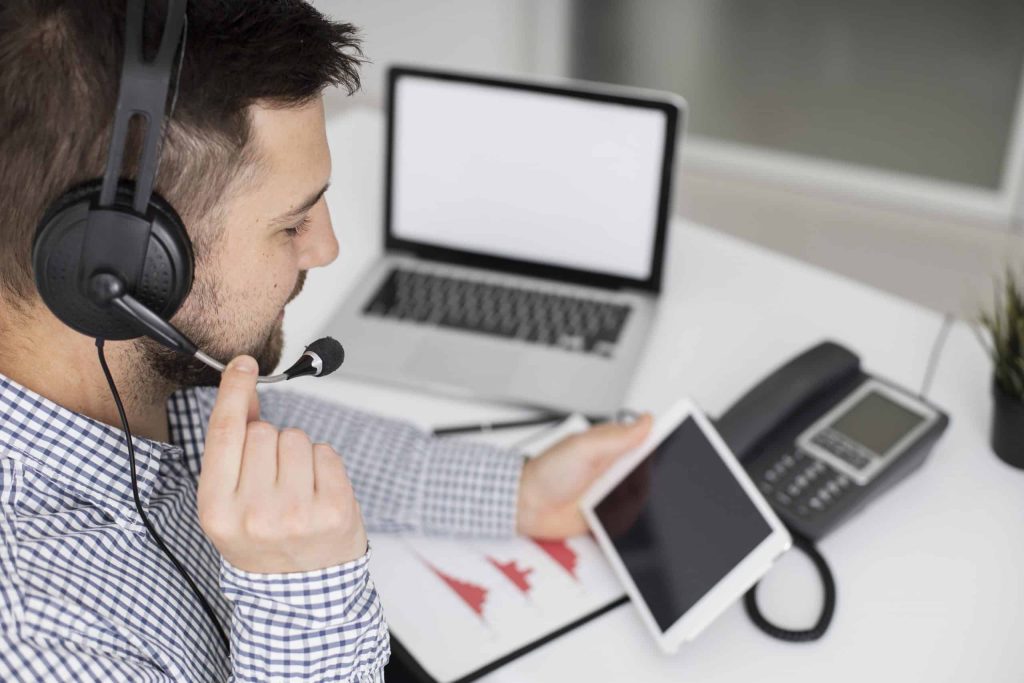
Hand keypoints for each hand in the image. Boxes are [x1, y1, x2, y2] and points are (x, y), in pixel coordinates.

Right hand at [196, 355, 367, 572]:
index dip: (234, 391)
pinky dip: (323, 465)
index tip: (244, 364)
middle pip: (265, 430)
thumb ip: (233, 450)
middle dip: (270, 443)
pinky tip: (317, 493)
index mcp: (216, 509)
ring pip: (297, 438)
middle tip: (273, 480)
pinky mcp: (333, 510)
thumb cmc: (262, 544)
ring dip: (298, 455)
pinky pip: (326, 452)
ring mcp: (296, 512)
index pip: (225, 433)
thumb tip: (244, 391)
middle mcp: (254, 512)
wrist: (299, 594)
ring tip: (295, 491)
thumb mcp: (231, 504)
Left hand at [516, 414, 652, 538]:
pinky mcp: (608, 512)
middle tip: (628, 482)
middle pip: (651, 471)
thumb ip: (617, 436)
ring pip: (644, 495)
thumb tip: (647, 419)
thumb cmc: (547, 473)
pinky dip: (627, 517)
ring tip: (612, 498)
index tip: (676, 444)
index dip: (663, 440)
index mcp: (611, 444)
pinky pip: (631, 517)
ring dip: (636, 500)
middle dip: (649, 478)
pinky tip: (612, 514)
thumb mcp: (583, 448)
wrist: (528, 506)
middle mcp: (614, 466)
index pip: (646, 438)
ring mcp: (612, 489)